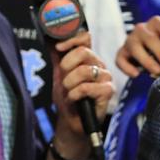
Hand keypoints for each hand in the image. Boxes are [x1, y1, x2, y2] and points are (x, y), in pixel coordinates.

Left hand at [50, 31, 113, 157]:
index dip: (71, 40)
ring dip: (70, 85)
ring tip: (69, 93)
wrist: (71, 121)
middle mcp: (99, 65)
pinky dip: (75, 95)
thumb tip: (51, 40)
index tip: (59, 48)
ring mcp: (106, 78)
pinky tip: (75, 100)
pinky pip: (86, 87)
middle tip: (65, 81)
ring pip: (84, 70)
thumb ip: (57, 58)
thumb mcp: (59, 76)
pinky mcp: (108, 91)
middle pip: (83, 52)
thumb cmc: (68, 99)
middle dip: (67, 68)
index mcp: (90, 59)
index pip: (86, 39)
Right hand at [115, 16, 159, 77]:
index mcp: (157, 23)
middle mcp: (142, 28)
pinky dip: (127, 67)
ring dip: (147, 60)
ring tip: (156, 71)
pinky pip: (120, 59)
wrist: (146, 50)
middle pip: (151, 39)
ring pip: (135, 48)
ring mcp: (130, 39)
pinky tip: (136, 75)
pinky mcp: (122, 52)